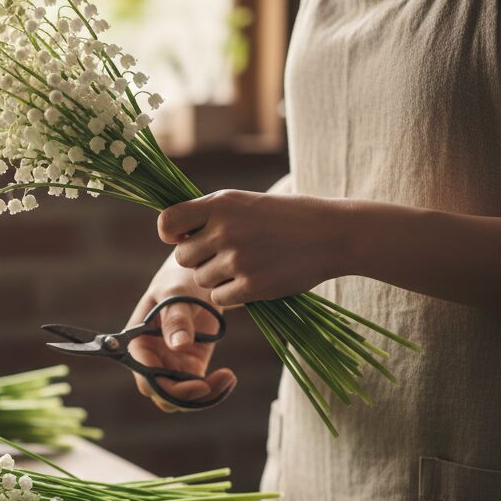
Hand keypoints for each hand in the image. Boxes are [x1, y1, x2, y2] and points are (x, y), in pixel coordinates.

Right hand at [125, 253, 236, 412]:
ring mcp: (169, 365)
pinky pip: (196, 392)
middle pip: (161, 394)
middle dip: (189, 396)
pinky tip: (229, 377)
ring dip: (204, 397)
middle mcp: (150, 359)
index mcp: (138, 342)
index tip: (200, 384)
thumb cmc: (180, 279)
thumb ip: (176, 317)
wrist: (199, 278)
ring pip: (179, 399)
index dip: (169, 387)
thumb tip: (179, 345)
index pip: (146, 377)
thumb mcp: (176, 293)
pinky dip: (213, 391)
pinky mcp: (189, 367)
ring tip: (228, 378)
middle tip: (220, 381)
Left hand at [158, 189, 350, 306]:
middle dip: (198, 260)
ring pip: (201, 280)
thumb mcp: (245, 202)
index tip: (184, 238)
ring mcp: (238, 259)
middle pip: (183, 258)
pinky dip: (232, 295)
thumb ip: (210, 215)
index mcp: (220, 203)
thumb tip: (174, 237)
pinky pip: (220, 299)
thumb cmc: (286, 217)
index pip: (167, 222)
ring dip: (217, 278)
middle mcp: (225, 230)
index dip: (170, 234)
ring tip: (245, 265)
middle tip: (224, 255)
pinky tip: (253, 280)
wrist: (333, 234)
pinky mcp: (252, 286)